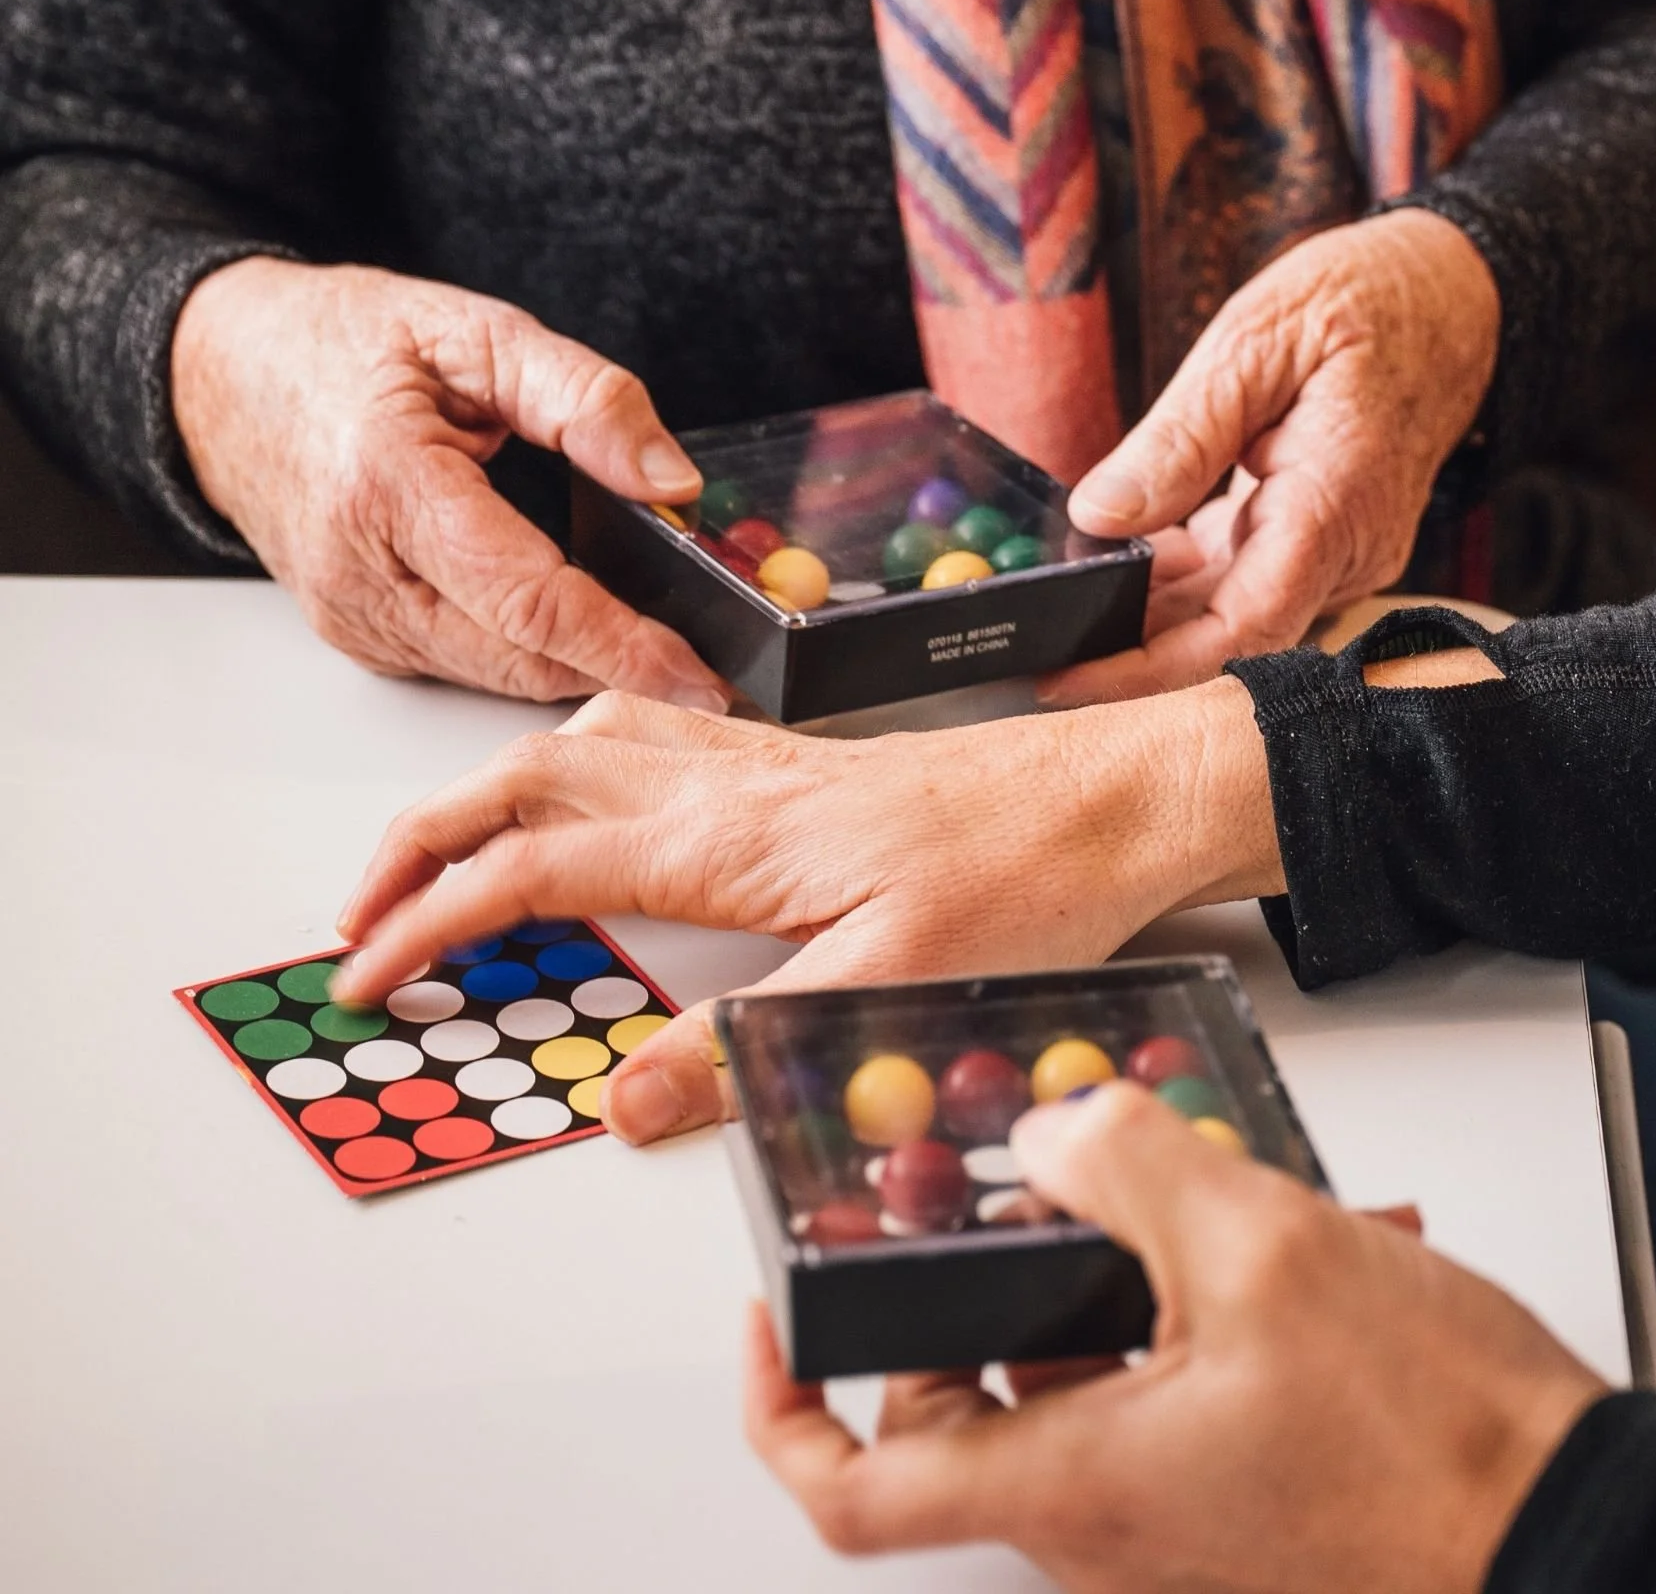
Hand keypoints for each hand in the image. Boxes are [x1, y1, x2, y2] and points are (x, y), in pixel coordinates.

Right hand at [171, 258, 727, 706]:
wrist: (220, 373)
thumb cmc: (343, 343)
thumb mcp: (478, 331)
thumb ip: (585, 399)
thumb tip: (673, 480)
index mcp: (389, 486)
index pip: (528, 601)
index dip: (623, 645)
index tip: (699, 674)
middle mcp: (361, 571)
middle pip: (519, 658)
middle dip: (619, 672)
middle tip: (707, 672)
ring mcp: (353, 615)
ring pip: (496, 675)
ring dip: (578, 670)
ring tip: (657, 650)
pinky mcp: (357, 634)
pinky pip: (465, 664)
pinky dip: (529, 655)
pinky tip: (577, 631)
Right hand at [332, 679, 1281, 1138]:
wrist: (1112, 793)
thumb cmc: (1024, 877)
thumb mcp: (887, 990)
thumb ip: (743, 1043)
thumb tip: (616, 1099)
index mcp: (725, 836)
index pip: (529, 867)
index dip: (431, 922)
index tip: (368, 977)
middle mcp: (725, 781)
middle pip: (522, 782)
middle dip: (419, 842)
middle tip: (362, 917)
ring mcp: (757, 762)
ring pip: (576, 744)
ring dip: (487, 793)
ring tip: (444, 859)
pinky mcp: (794, 766)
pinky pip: (644, 736)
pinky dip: (570, 763)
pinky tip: (588, 797)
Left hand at [748, 1082, 1605, 1590]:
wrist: (1579, 1532)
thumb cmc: (1436, 1442)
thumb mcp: (1261, 1250)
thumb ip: (1128, 1166)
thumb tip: (1050, 1132)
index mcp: (1072, 1485)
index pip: (851, 1490)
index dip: (778, 1401)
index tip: (767, 1310)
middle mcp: (1105, 1520)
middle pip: (963, 1398)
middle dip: (974, 1277)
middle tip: (1015, 1182)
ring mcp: (1174, 1511)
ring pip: (1072, 1377)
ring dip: (1105, 1272)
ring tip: (1181, 1177)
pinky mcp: (1237, 1486)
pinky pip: (1160, 1386)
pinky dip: (1184, 1304)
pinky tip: (1271, 1223)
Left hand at [1043, 208, 1498, 704]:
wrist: (1459, 292)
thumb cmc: (1368, 300)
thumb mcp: (1256, 344)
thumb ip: (1179, 439)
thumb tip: (1098, 518)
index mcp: (1336, 506)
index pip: (1240, 631)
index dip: (1148, 670)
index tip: (1066, 678)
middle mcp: (1350, 551)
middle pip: (1230, 639)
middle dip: (1131, 653)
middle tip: (1036, 646)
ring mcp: (1344, 554)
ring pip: (1234, 616)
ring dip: (1153, 618)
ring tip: (1065, 602)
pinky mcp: (1328, 543)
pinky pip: (1249, 583)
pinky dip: (1186, 582)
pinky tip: (1129, 562)